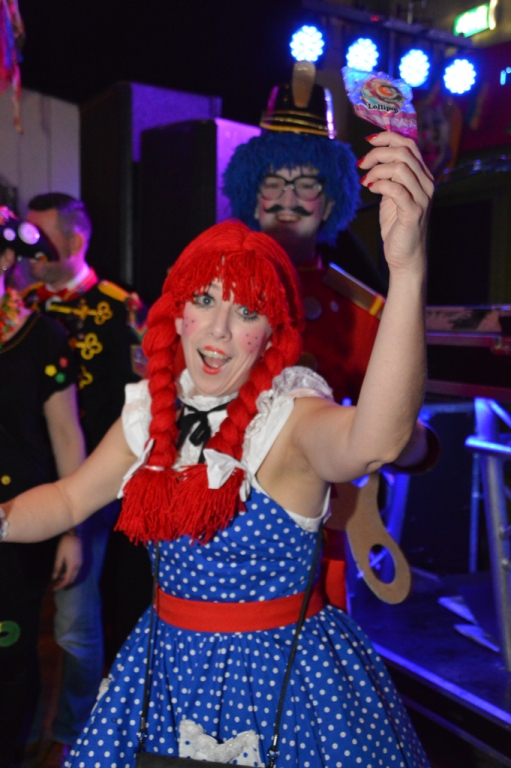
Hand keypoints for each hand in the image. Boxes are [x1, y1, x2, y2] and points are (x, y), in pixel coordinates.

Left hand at [52, 532, 82, 589]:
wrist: (74, 534)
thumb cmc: (65, 545)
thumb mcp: (59, 556)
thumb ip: (57, 568)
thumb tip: (54, 578)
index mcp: (72, 566)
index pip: (67, 580)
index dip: (60, 585)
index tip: (54, 588)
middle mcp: (78, 566)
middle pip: (72, 579)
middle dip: (64, 583)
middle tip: (55, 585)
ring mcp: (80, 562)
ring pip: (74, 575)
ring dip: (66, 578)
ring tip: (58, 579)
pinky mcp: (80, 559)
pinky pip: (75, 570)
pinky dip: (69, 573)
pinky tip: (63, 572)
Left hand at [358, 132, 433, 273]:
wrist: (405, 255)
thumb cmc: (397, 225)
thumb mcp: (391, 195)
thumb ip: (389, 176)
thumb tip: (377, 156)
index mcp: (422, 176)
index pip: (409, 145)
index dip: (388, 138)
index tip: (368, 141)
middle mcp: (426, 184)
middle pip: (404, 152)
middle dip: (378, 153)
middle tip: (362, 164)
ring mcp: (422, 197)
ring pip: (401, 168)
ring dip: (377, 170)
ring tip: (365, 181)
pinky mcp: (413, 212)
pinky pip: (396, 189)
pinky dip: (380, 185)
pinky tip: (371, 189)